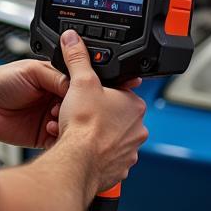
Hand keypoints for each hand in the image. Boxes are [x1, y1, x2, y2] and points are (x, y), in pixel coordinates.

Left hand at [0, 61, 69, 148]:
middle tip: (60, 112)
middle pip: (75, 110)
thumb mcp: (33, 71)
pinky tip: (51, 133)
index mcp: (54, 81)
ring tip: (53, 122)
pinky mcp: (40, 136)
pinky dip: (58, 140)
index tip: (75, 99)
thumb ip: (56, 78)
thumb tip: (77, 86)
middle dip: (72, 113)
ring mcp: (47, 119)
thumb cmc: (1, 81)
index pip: (75, 90)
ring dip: (65, 127)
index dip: (77, 95)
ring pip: (68, 127)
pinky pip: (56, 141)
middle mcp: (53, 100)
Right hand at [56, 32, 147, 196]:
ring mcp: (129, 152)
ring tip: (77, 132)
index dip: (103, 93)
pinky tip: (81, 150)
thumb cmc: (83, 125)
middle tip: (80, 114)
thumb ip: (77, 57)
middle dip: (98, 115)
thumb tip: (73, 39)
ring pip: (111, 139)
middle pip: (115, 116)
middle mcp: (137, 130)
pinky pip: (107, 160)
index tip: (90, 96)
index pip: (121, 93)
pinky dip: (95, 156)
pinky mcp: (119, 170)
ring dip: (96, 136)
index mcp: (135, 106)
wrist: (77, 161)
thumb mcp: (80, 81)